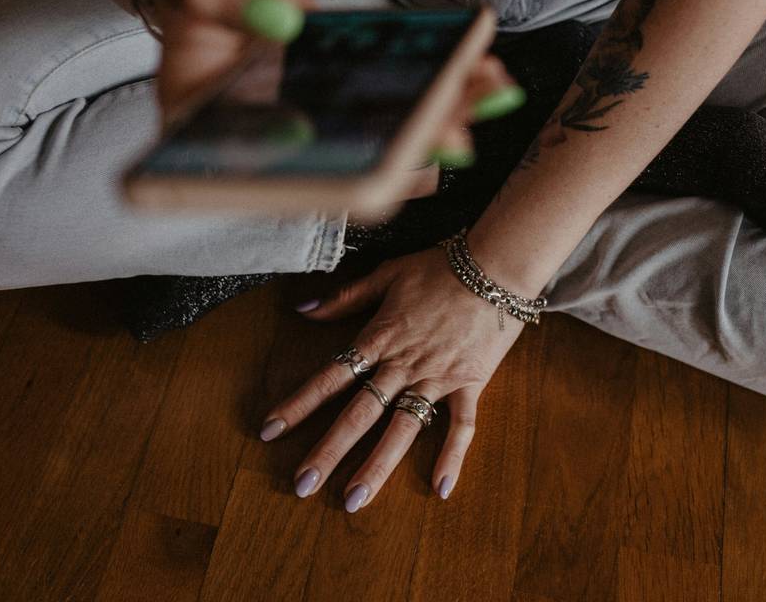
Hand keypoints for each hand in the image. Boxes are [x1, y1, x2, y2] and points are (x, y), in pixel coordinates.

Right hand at [145, 0, 523, 204]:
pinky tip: (483, 72)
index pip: (265, 180)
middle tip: (457, 137)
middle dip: (407, 153)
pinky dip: (442, 88)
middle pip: (344, 166)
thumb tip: (283, 21)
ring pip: (384, 138)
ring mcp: (317, 124)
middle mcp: (271, 146)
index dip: (317, 185)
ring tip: (492, 93)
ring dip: (442, 120)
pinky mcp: (350, 99)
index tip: (370, 174)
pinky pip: (399, 102)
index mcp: (215, 138)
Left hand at [258, 246, 525, 509]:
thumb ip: (345, 297)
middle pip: (359, 414)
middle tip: (302, 485)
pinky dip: (452, 457)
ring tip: (354, 499)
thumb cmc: (439, 267)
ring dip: (377, 466)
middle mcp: (402, 365)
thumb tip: (302, 308)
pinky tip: (440, 489)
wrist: (495, 266)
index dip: (298, 404)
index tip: (270, 430)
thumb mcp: (387, 274)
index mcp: (379, 338)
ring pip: (402, 430)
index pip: (330, 377)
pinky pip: (461, 427)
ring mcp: (437, 378)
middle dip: (328, 452)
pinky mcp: (469, 384)